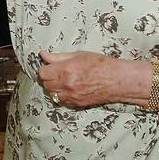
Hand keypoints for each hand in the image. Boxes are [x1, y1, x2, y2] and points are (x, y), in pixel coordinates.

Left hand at [36, 50, 151, 108]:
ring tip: (63, 80)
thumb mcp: (78, 55)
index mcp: (65, 71)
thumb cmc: (101, 65)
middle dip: (48, 78)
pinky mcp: (76, 104)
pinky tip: (70, 88)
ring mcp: (71, 96)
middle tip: (57, 72)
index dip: (45, 68)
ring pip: (52, 94)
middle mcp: (66, 85)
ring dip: (54, 87)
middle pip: (45, 84)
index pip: (42, 73)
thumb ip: (58, 57)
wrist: (116, 80)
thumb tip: (43, 55)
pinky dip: (62, 95)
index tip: (50, 65)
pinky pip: (61, 101)